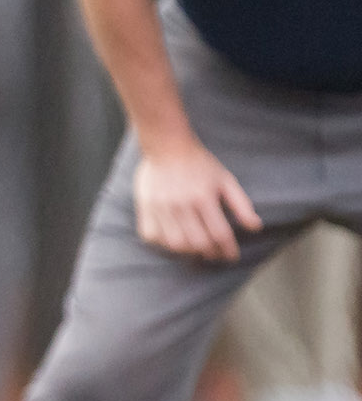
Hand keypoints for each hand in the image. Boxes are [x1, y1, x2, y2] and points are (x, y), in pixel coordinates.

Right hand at [132, 140, 261, 260]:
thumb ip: (241, 204)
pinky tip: (171, 239)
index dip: (228, 250)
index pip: (220, 234)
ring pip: (174, 243)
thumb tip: (255, 227)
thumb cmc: (199, 162)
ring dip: (187, 252)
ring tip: (194, 249)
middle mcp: (182, 203)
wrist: (166, 144)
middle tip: (214, 254)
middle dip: (210, 253)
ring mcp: (161, 205)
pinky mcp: (146, 205)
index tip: (231, 256)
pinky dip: (162, 243)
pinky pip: (151, 234)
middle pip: (198, 242)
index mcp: (204, 197)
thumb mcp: (226, 179)